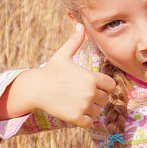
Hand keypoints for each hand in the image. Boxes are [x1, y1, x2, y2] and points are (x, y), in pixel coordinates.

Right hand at [0, 24, 116, 127]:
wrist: (35, 88)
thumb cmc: (50, 71)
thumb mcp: (63, 54)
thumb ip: (75, 41)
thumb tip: (79, 24)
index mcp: (92, 77)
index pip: (111, 86)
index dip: (103, 86)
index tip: (92, 85)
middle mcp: (91, 92)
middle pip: (105, 99)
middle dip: (96, 97)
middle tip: (81, 94)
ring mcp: (84, 105)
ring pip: (98, 111)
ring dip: (90, 109)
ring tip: (77, 102)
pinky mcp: (76, 117)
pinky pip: (89, 122)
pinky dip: (84, 119)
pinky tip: (74, 112)